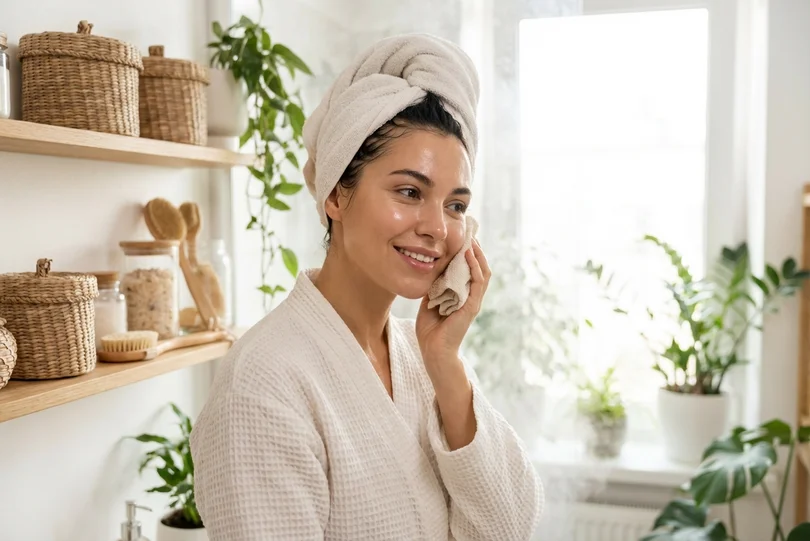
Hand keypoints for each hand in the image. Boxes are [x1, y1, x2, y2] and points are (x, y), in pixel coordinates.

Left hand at [416, 238, 490, 371]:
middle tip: (470, 232)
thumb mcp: (429, 300)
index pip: (470, 269)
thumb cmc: (430, 330)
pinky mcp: (471, 307)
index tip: (463, 236)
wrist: (433, 351)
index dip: (468, 253)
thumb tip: (431, 268)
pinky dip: (474, 267)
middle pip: (479, 267)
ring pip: (482, 272)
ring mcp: (473, 301)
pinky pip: (477, 283)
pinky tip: (469, 255)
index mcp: (462, 294)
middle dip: (476, 249)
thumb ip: (434, 286)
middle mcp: (470, 296)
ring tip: (472, 239)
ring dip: (478, 255)